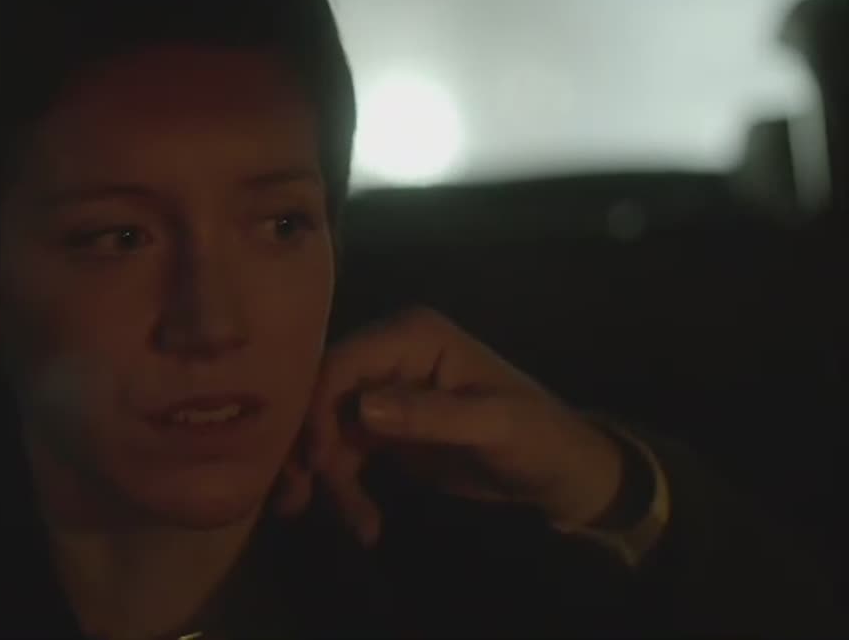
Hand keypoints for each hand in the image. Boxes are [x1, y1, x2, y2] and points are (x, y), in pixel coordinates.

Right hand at [274, 308, 624, 545]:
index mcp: (413, 336)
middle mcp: (389, 355)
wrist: (560, 473)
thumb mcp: (492, 427)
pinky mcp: (383, 429)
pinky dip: (346, 490)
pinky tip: (365, 525)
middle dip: (313, 451)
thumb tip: (362, 409)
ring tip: (358, 527)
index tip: (319, 463)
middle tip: (301, 502)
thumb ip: (431, 415)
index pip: (341, 362)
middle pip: (323, 398)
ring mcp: (383, 392)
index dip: (319, 410)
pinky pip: (344, 455)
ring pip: (328, 433)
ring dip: (331, 481)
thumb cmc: (537, 438)